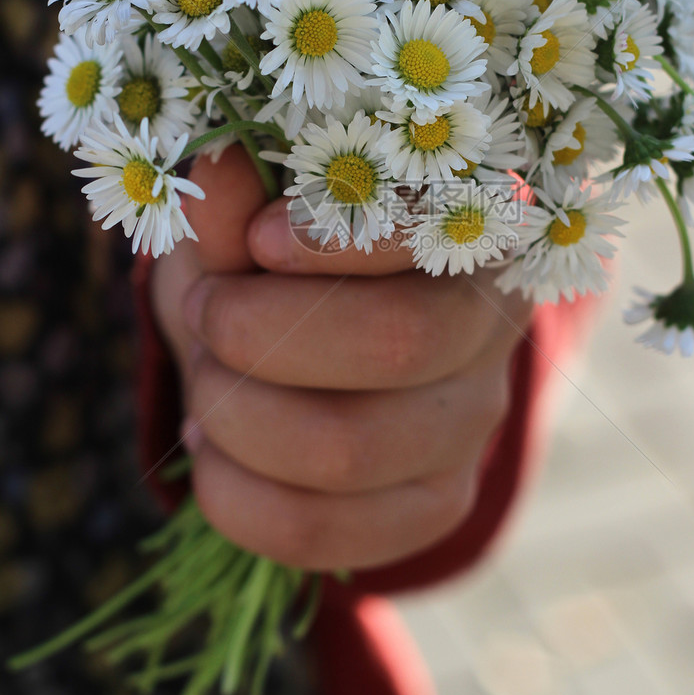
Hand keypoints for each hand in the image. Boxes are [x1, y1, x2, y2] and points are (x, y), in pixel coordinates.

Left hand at [150, 145, 532, 570]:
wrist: (313, 350)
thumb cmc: (287, 265)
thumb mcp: (256, 222)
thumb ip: (242, 206)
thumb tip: (220, 164)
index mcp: (465, 230)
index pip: (428, 234)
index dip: (332, 238)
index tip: (256, 240)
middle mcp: (491, 330)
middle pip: (392, 344)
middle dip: (258, 331)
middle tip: (203, 312)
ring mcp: (472, 428)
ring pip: (347, 450)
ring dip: (235, 415)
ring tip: (204, 385)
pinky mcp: (436, 506)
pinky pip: (318, 530)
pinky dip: (233, 495)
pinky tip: (213, 453)